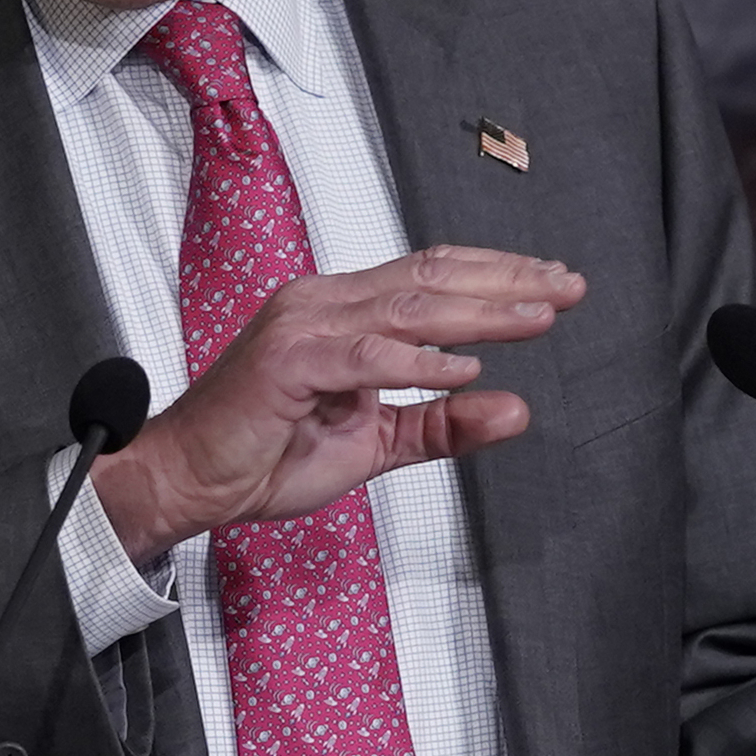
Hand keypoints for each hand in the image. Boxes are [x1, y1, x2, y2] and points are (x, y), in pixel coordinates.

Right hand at [94, 247, 586, 563]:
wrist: (189, 480)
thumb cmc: (263, 455)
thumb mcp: (374, 443)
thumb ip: (442, 425)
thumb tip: (515, 408)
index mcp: (342, 311)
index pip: (431, 276)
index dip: (496, 274)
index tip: (551, 284)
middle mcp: (324, 304)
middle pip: (431, 278)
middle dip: (507, 281)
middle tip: (566, 288)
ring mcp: (304, 325)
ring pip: (409, 307)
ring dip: (479, 312)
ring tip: (535, 319)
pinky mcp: (288, 360)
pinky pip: (365, 356)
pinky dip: (417, 362)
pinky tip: (462, 370)